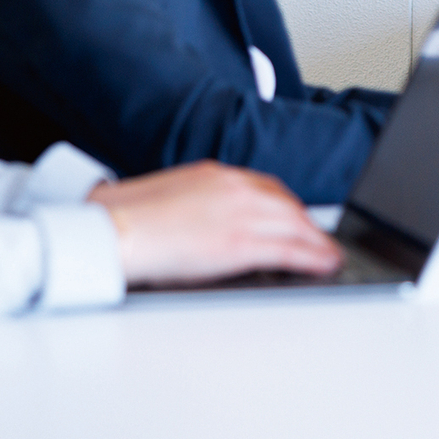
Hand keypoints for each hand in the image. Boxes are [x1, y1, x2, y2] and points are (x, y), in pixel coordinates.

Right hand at [89, 160, 340, 286]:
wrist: (110, 230)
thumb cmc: (125, 220)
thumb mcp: (169, 199)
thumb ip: (198, 205)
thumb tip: (208, 225)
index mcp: (214, 175)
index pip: (265, 187)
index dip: (286, 206)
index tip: (296, 218)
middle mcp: (234, 187)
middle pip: (286, 205)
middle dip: (306, 224)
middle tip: (319, 240)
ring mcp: (240, 213)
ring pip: (296, 225)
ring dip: (317, 241)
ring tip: (329, 255)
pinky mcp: (241, 243)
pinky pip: (290, 249)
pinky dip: (314, 256)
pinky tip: (325, 263)